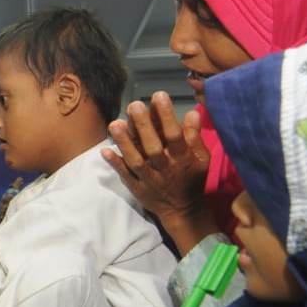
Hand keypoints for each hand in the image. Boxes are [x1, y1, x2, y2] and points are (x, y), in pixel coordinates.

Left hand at [102, 92, 211, 219]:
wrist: (182, 211)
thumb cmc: (193, 179)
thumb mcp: (202, 159)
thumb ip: (195, 137)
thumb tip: (192, 112)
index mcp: (182, 158)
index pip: (174, 135)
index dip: (167, 116)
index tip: (159, 95)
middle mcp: (165, 168)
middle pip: (153, 146)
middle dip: (144, 126)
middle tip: (134, 105)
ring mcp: (149, 179)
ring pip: (136, 160)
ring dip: (125, 143)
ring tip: (115, 124)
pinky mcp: (137, 188)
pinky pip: (125, 176)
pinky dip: (116, 164)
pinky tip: (104, 151)